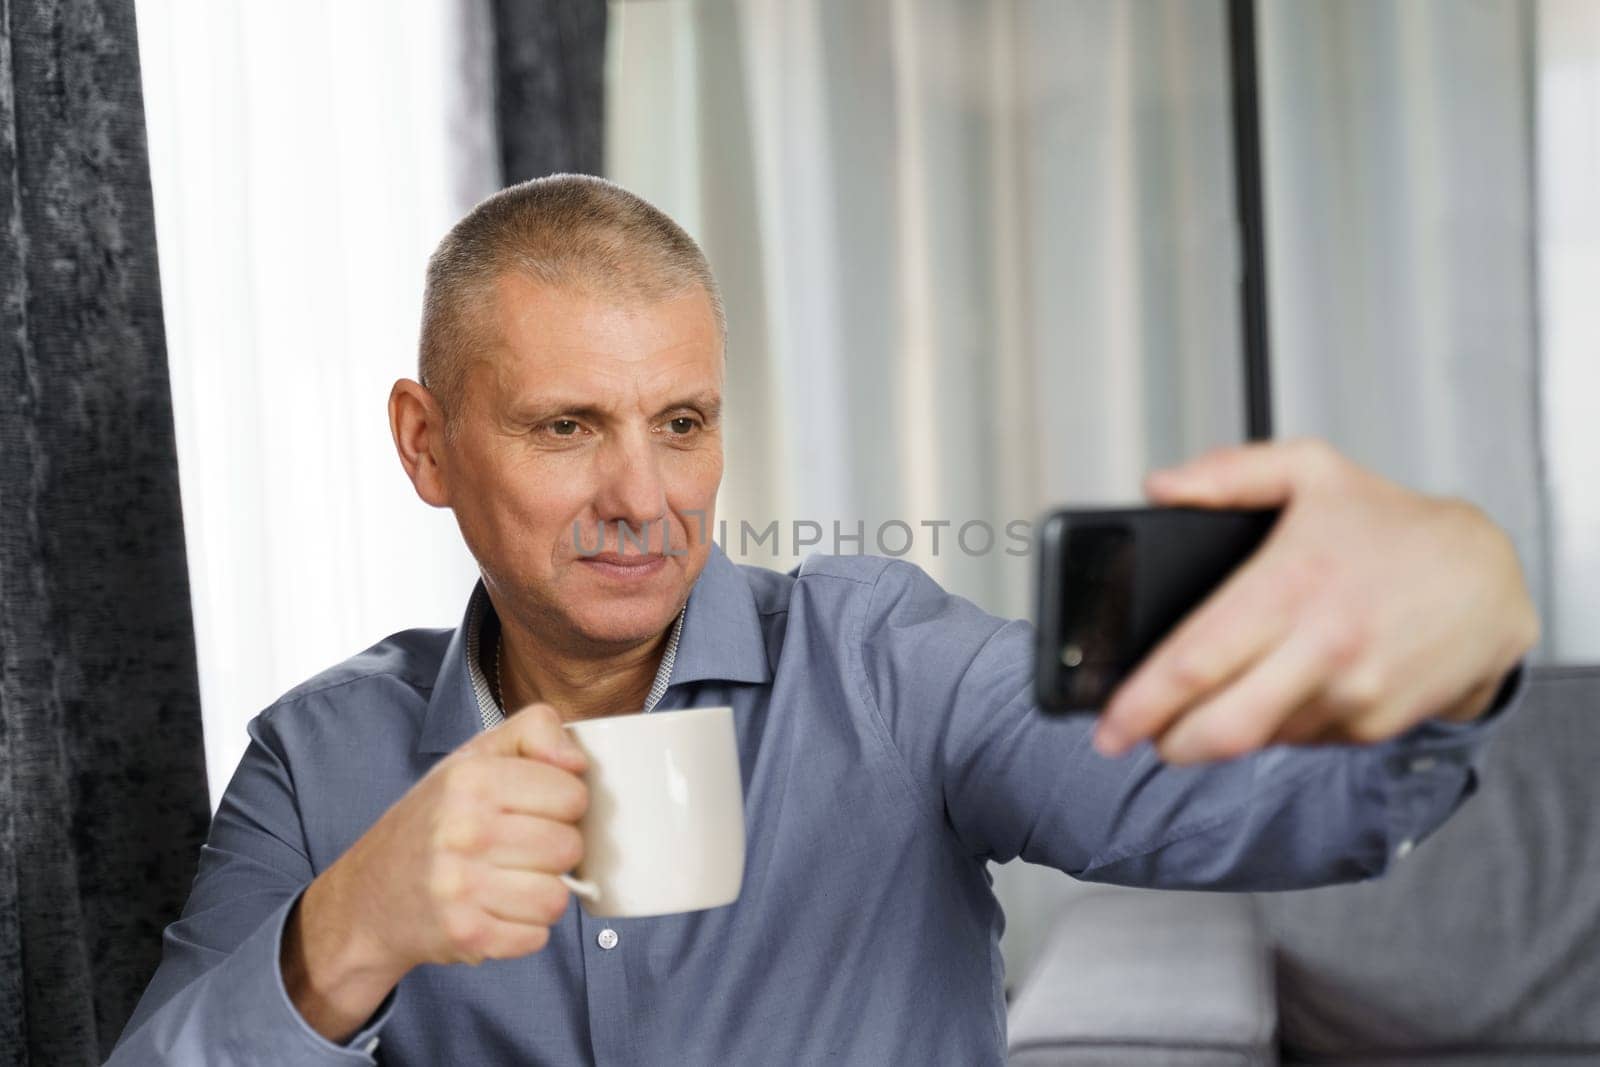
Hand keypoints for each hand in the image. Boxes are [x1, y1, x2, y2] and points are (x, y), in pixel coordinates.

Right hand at [282, 703, 588, 1040]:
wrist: (369, 896)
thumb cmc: (435, 821)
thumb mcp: (475, 757)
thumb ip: (533, 733)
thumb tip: (578, 761)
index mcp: (472, 778)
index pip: (572, 794)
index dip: (563, 803)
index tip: (537, 809)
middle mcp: (464, 830)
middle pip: (569, 847)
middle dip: (556, 850)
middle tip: (522, 849)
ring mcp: (462, 886)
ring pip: (557, 897)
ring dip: (543, 893)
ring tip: (512, 881)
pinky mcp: (467, 934)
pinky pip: (537, 937)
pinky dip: (524, 929)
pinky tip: (496, 910)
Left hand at [1093, 438, 1538, 764]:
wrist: (1491, 577)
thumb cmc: (1392, 525)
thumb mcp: (1310, 471)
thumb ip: (1227, 472)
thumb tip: (1159, 487)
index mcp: (1292, 583)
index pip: (1196, 659)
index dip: (1141, 703)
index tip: (1107, 725)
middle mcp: (1323, 646)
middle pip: (1220, 727)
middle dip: (1167, 743)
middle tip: (1139, 735)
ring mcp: (1353, 693)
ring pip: (1257, 739)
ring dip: (1221, 730)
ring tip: (1214, 695)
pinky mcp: (1375, 724)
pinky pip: (1301, 740)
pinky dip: (1276, 724)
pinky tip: (1278, 687)